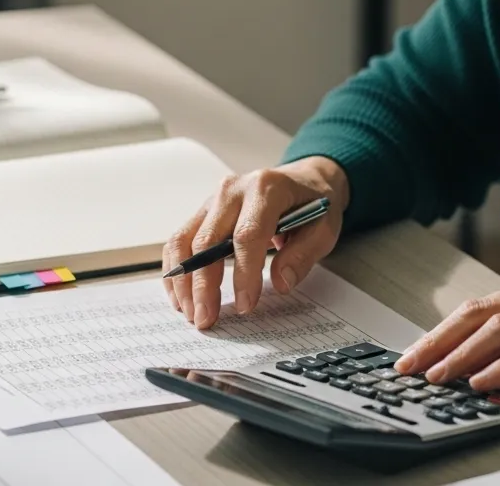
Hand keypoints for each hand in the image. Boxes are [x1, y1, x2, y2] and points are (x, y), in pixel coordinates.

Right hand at [162, 156, 348, 329]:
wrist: (302, 180)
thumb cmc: (313, 204)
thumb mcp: (323, 228)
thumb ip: (303, 255)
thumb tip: (280, 283)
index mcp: (266, 189)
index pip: (247, 235)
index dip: (243, 274)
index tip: (245, 306)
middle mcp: (232, 190)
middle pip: (207, 240)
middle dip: (203, 286)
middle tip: (205, 319)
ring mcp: (213, 199)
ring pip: (184, 241)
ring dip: (183, 281)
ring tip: (190, 312)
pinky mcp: (203, 211)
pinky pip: (179, 240)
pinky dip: (176, 269)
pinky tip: (181, 294)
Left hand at [393, 270, 499, 417]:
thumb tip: (479, 359)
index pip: (478, 307)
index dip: (441, 331)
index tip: (415, 354)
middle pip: (478, 313)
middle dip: (437, 340)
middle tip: (408, 364)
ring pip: (499, 330)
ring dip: (461, 354)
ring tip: (436, 376)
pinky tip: (480, 382)